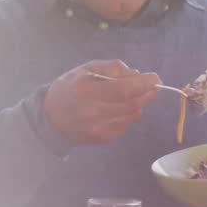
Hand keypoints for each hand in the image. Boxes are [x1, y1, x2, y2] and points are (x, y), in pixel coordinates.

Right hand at [43, 60, 159, 144]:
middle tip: (153, 85)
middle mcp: (92, 112)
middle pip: (131, 104)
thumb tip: (137, 74)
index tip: (155, 77)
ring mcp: (98, 128)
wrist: (51, 117)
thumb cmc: (70, 87)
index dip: (143, 84)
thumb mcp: (86, 69)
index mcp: (86, 90)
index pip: (122, 89)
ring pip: (131, 115)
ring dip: (139, 103)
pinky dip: (129, 114)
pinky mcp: (102, 138)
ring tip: (136, 94)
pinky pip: (125, 124)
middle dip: (147, 93)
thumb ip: (111, 67)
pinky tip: (121, 107)